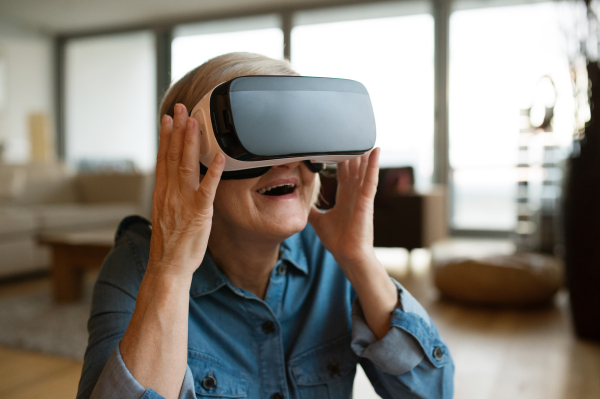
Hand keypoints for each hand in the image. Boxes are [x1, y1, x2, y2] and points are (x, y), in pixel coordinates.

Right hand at [148, 103, 224, 278]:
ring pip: (186, 164)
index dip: (165, 136)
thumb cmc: (170, 244)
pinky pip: (207, 187)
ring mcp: (183, 201)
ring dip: (190, 141)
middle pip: (172, 154)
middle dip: (177, 129)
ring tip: (194, 121)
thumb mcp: (165, 214)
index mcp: (162, 193)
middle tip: (181, 108)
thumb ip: (170, 195)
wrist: (168, 266)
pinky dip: (213, 171)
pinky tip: (219, 156)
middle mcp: (169, 192)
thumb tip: (175, 182)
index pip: (162, 158)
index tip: (167, 119)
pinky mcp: (199, 212)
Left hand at [309, 148, 379, 269]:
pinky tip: (375, 151)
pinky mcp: (366, 201)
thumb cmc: (338, 241)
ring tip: (364, 136)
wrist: (347, 255)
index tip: (336, 147)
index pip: (343, 174)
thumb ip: (312, 210)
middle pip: (354, 168)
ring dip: (364, 154)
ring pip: (363, 170)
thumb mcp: (319, 220)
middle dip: (352, 152)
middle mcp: (355, 195)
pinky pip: (371, 180)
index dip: (340, 160)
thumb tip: (300, 203)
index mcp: (345, 198)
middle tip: (349, 134)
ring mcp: (362, 197)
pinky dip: (374, 165)